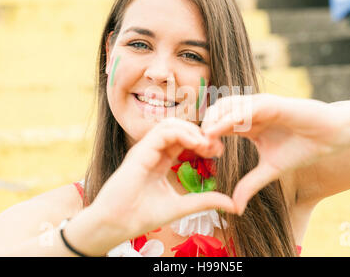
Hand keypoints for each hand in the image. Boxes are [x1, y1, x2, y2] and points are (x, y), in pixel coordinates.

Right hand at [89, 117, 235, 251]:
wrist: (117, 224)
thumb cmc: (143, 216)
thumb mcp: (182, 206)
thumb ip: (205, 201)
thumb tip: (233, 205)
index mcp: (161, 160)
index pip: (184, 140)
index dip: (203, 141)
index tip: (218, 152)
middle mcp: (153, 151)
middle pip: (179, 128)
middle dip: (200, 133)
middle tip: (216, 146)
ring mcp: (145, 149)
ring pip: (171, 124)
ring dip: (192, 131)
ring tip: (207, 144)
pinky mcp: (140, 151)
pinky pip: (163, 132)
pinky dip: (182, 134)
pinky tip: (196, 144)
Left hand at [201, 94, 349, 214]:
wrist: (330, 137)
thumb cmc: (302, 148)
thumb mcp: (270, 170)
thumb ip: (251, 184)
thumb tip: (235, 207)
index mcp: (247, 125)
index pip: (218, 125)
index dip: (207, 137)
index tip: (204, 154)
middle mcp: (249, 112)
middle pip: (216, 112)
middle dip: (205, 126)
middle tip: (201, 145)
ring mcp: (258, 106)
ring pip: (225, 105)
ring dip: (212, 120)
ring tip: (206, 138)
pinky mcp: (269, 103)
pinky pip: (244, 108)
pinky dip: (229, 118)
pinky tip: (218, 130)